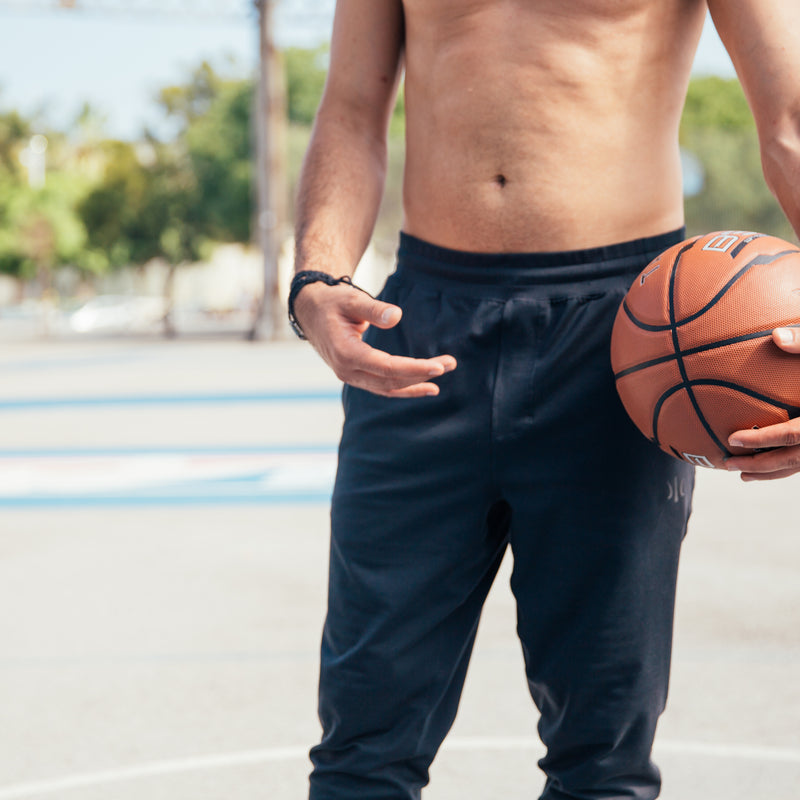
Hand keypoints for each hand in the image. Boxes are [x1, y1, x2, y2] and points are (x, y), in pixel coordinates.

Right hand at [293, 280, 456, 397]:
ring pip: (388, 387)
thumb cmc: (333, 302)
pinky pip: (383, 387)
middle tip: (451, 363)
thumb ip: (373, 309)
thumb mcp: (351, 299)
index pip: (387, 367)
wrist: (311, 311)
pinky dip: (405, 389)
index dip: (415, 368)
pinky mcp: (356, 376)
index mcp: (346, 353)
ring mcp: (350, 376)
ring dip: (416, 383)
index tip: (440, 366)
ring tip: (442, 378)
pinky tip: (426, 387)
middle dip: (422, 374)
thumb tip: (396, 316)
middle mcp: (347, 371)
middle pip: (391, 380)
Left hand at [725, 327, 799, 480]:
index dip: (760, 440)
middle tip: (727, 464)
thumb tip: (775, 335)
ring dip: (771, 473)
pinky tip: (772, 465)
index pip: (791, 434)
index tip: (731, 439)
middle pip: (792, 459)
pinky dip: (789, 467)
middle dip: (758, 465)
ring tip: (743, 476)